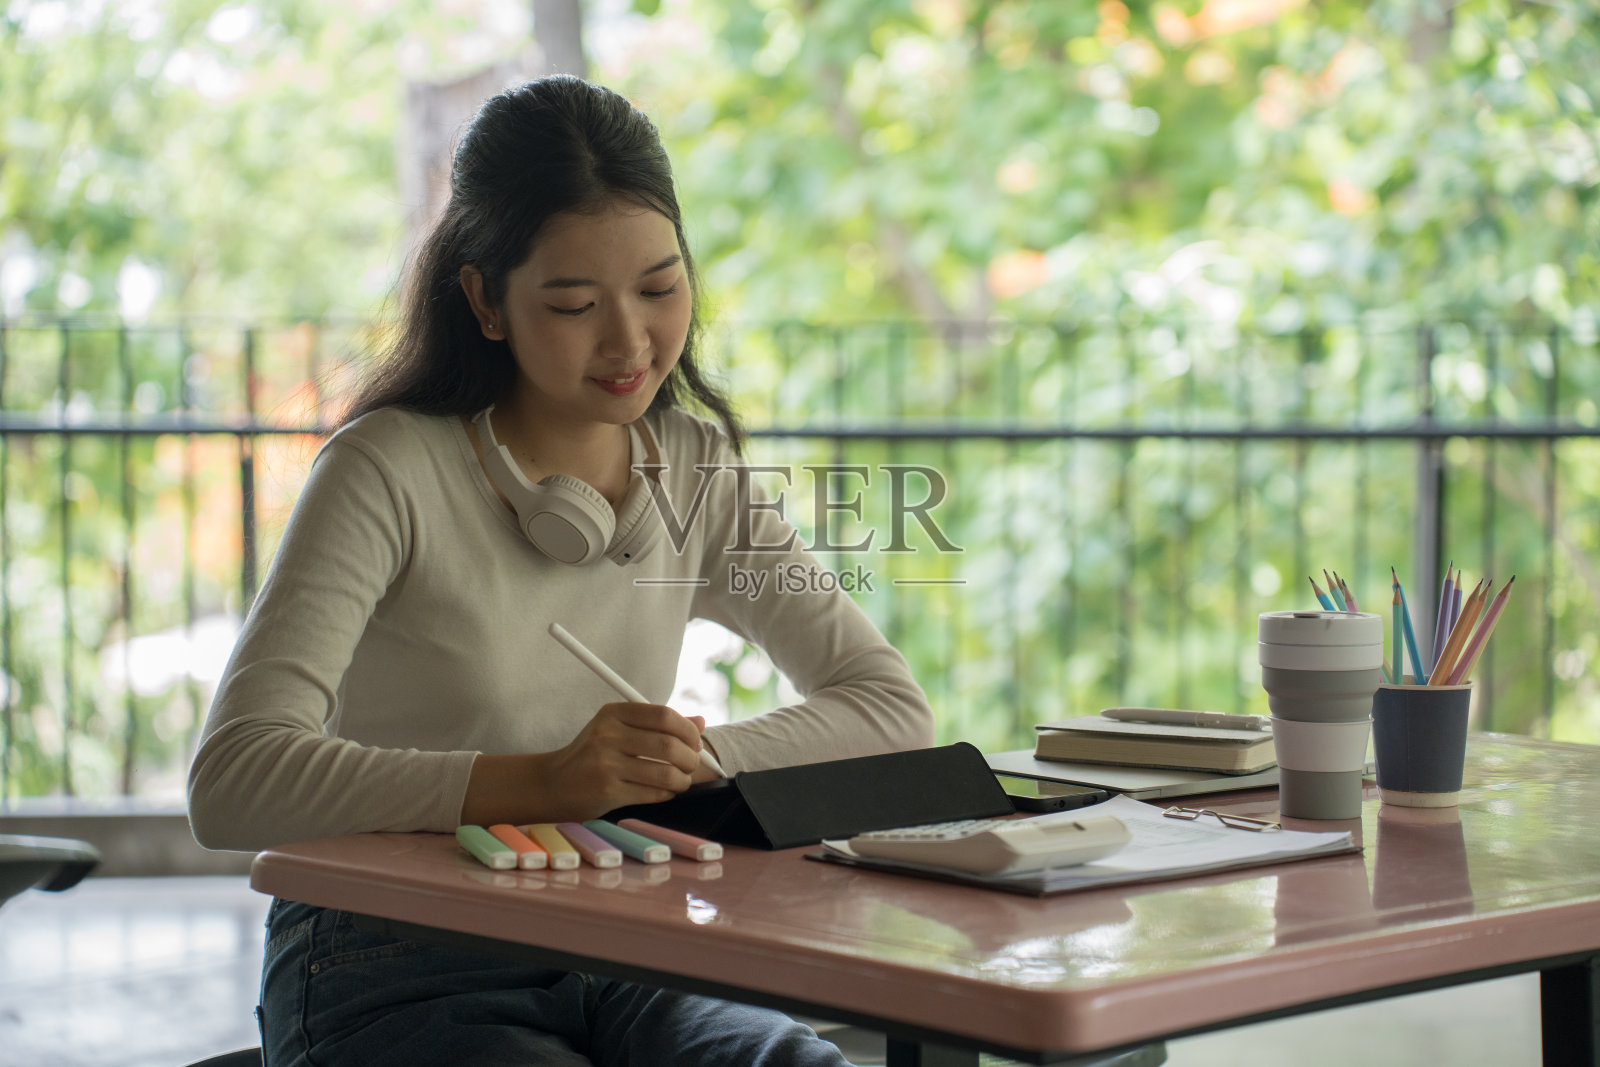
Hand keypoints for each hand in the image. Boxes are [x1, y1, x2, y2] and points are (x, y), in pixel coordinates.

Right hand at [535, 702, 705, 818]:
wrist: (553, 784)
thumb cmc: (592, 755)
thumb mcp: (618, 730)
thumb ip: (657, 725)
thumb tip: (699, 722)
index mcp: (613, 714)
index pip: (663, 715)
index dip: (687, 730)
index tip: (694, 741)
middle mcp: (607, 735)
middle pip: (668, 744)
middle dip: (690, 758)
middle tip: (692, 764)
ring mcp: (605, 764)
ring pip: (664, 772)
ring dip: (682, 780)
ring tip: (681, 781)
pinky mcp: (607, 791)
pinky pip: (653, 793)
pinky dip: (667, 793)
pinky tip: (664, 791)